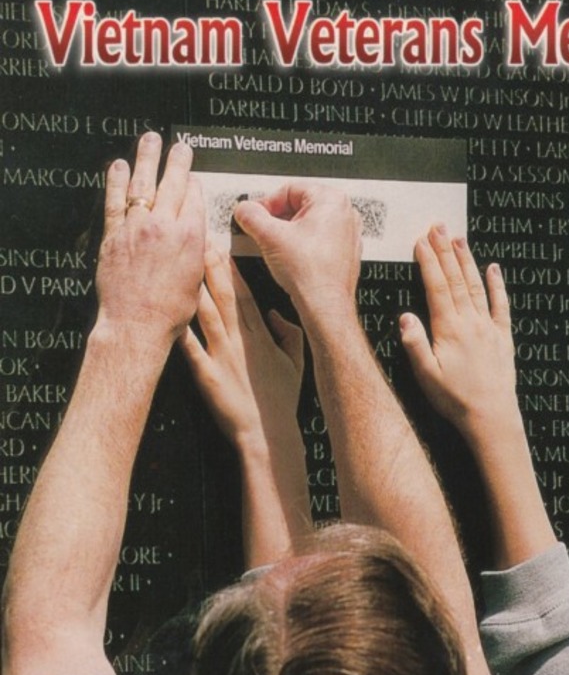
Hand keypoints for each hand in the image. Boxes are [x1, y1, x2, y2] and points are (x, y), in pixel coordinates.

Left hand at [95, 132, 204, 348]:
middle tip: (180, 146)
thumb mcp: (195, 281)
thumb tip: (194, 238)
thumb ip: (194, 252)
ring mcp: (137, 227)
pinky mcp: (114, 235)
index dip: (195, 185)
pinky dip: (116, 180)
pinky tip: (118, 166)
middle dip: (178, 161)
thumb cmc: (169, 312)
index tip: (193, 177)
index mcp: (191, 238)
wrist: (137, 324)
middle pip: (173, 183)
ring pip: (143, 183)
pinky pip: (115, 200)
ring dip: (147, 158)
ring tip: (150, 139)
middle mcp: (165, 226)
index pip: (195, 199)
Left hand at [179, 243, 303, 451]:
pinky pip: (191, 348)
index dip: (233, 270)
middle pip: (223, 296)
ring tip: (181, 262)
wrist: (268, 435)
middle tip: (198, 239)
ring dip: (194, 286)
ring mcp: (222, 357)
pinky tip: (167, 308)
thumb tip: (276, 313)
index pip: (245, 296)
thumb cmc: (281, 402)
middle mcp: (240, 341)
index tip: (223, 247)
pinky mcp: (207, 376)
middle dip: (211, 266)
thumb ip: (289, 334)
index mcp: (261, 337)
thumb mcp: (296, 364)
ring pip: (206, 313)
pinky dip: (180, 328)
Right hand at [233, 182, 360, 314]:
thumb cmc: (310, 273)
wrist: (325, 306)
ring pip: (308, 226)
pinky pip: (318, 243)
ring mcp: (348, 235)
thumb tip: (243, 210)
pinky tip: (291, 261)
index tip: (254, 216)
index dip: (265, 204)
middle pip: (298, 207)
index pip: (288, 190)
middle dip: (277, 220)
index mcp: (331, 199)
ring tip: (275, 249)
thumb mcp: (269, 237)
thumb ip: (250, 216)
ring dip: (288, 235)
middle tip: (262, 233)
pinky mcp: (345, 255)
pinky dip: (302, 249)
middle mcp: (345, 214)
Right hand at [400, 225, 516, 437]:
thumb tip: (405, 316)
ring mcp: (488, 327)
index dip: (428, 261)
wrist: (491, 417)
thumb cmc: (455, 400)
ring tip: (458, 238)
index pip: (437, 287)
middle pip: (456, 279)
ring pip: (476, 285)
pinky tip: (493, 268)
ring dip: (466, 260)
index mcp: (448, 329)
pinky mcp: (503, 337)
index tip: (420, 241)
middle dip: (445, 250)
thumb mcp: (426, 376)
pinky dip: (497, 284)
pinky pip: (501, 305)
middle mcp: (470, 322)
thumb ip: (415, 344)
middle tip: (437, 226)